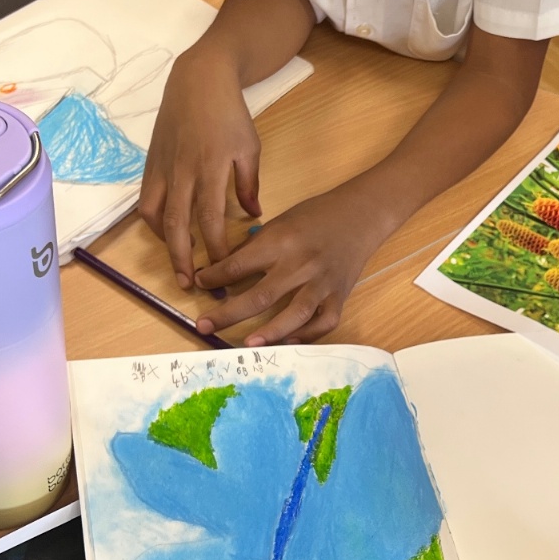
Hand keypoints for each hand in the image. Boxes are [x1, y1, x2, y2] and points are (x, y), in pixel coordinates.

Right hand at [139, 50, 261, 288]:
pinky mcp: (150, 164)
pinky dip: (155, 222)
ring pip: (155, 215)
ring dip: (165, 244)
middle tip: (191, 285)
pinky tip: (168, 233)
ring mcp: (162, 168)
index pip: (209, 219)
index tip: (224, 271)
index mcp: (210, 168)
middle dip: (183, 259)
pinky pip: (147, 201)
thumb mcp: (249, 148)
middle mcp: (181, 172)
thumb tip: (254, 216)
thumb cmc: (229, 114)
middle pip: (176, 225)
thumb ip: (249, 184)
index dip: (215, 249)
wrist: (197, 81)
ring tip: (179, 264)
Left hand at [193, 184, 393, 345]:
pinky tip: (287, 342)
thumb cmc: (316, 216)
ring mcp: (322, 283)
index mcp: (281, 241)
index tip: (198, 284)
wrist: (360, 215)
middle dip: (227, 314)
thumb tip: (224, 270)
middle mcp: (301, 265)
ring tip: (246, 345)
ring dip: (268, 332)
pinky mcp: (339, 296)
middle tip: (203, 326)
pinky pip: (324, 323)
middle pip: (260, 296)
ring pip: (294, 314)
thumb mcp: (281, 222)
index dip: (213, 277)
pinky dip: (307, 335)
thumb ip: (256, 247)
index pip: (238, 265)